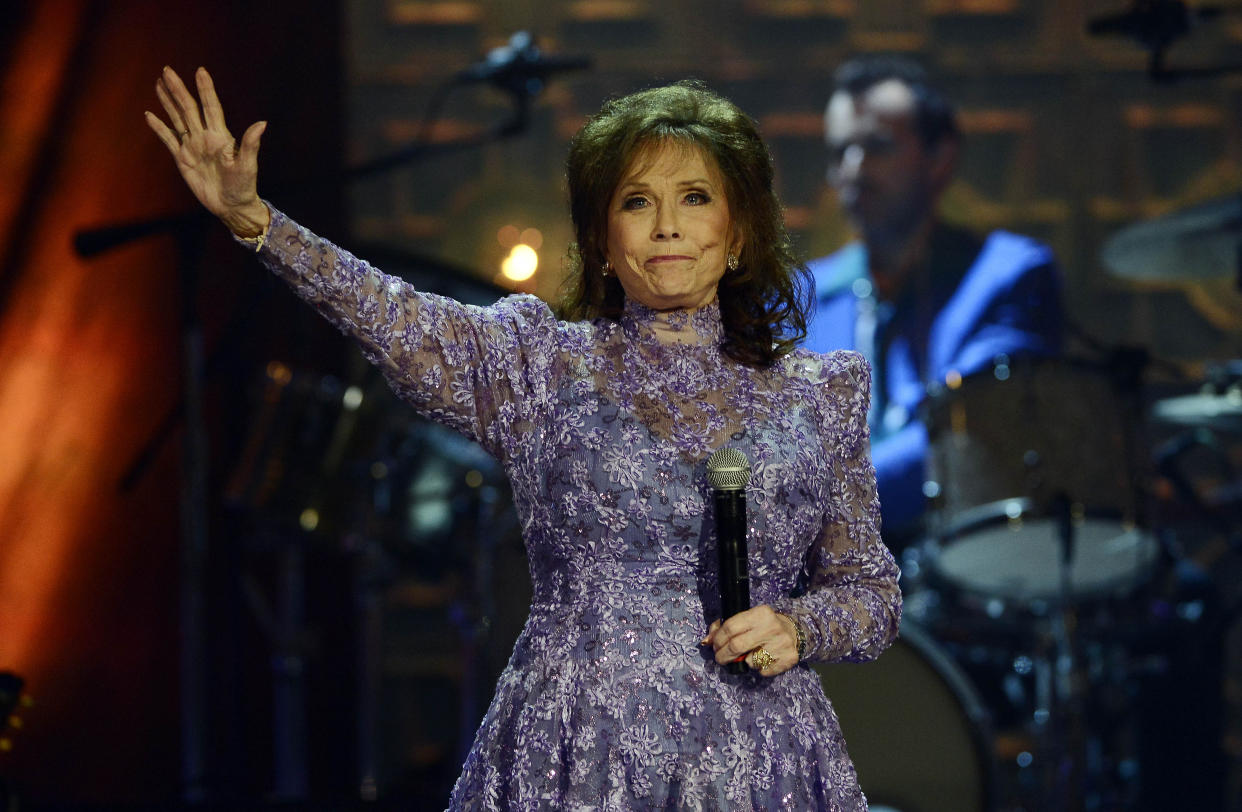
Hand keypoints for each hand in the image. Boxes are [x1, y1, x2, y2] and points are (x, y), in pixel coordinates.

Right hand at [145, 66, 268, 236]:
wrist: (231, 206)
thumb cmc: (243, 186)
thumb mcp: (248, 165)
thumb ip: (250, 144)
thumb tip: (262, 123)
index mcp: (220, 136)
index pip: (211, 107)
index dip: (206, 90)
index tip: (201, 71)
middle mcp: (205, 137)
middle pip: (188, 108)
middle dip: (178, 89)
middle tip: (168, 70)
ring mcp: (192, 146)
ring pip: (177, 118)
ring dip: (168, 102)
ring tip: (159, 83)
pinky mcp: (182, 159)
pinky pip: (168, 139)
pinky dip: (159, 128)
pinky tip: (149, 115)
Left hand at [702, 605, 799, 676]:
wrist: (792, 631)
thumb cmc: (762, 625)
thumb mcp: (746, 619)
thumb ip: (724, 627)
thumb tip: (706, 641)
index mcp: (761, 613)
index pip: (731, 627)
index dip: (718, 639)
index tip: (714, 646)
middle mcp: (772, 627)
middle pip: (737, 646)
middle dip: (723, 655)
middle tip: (720, 659)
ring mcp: (782, 644)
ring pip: (750, 661)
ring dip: (744, 662)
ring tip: (749, 655)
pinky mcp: (789, 659)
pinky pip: (763, 671)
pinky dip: (758, 669)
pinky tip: (763, 659)